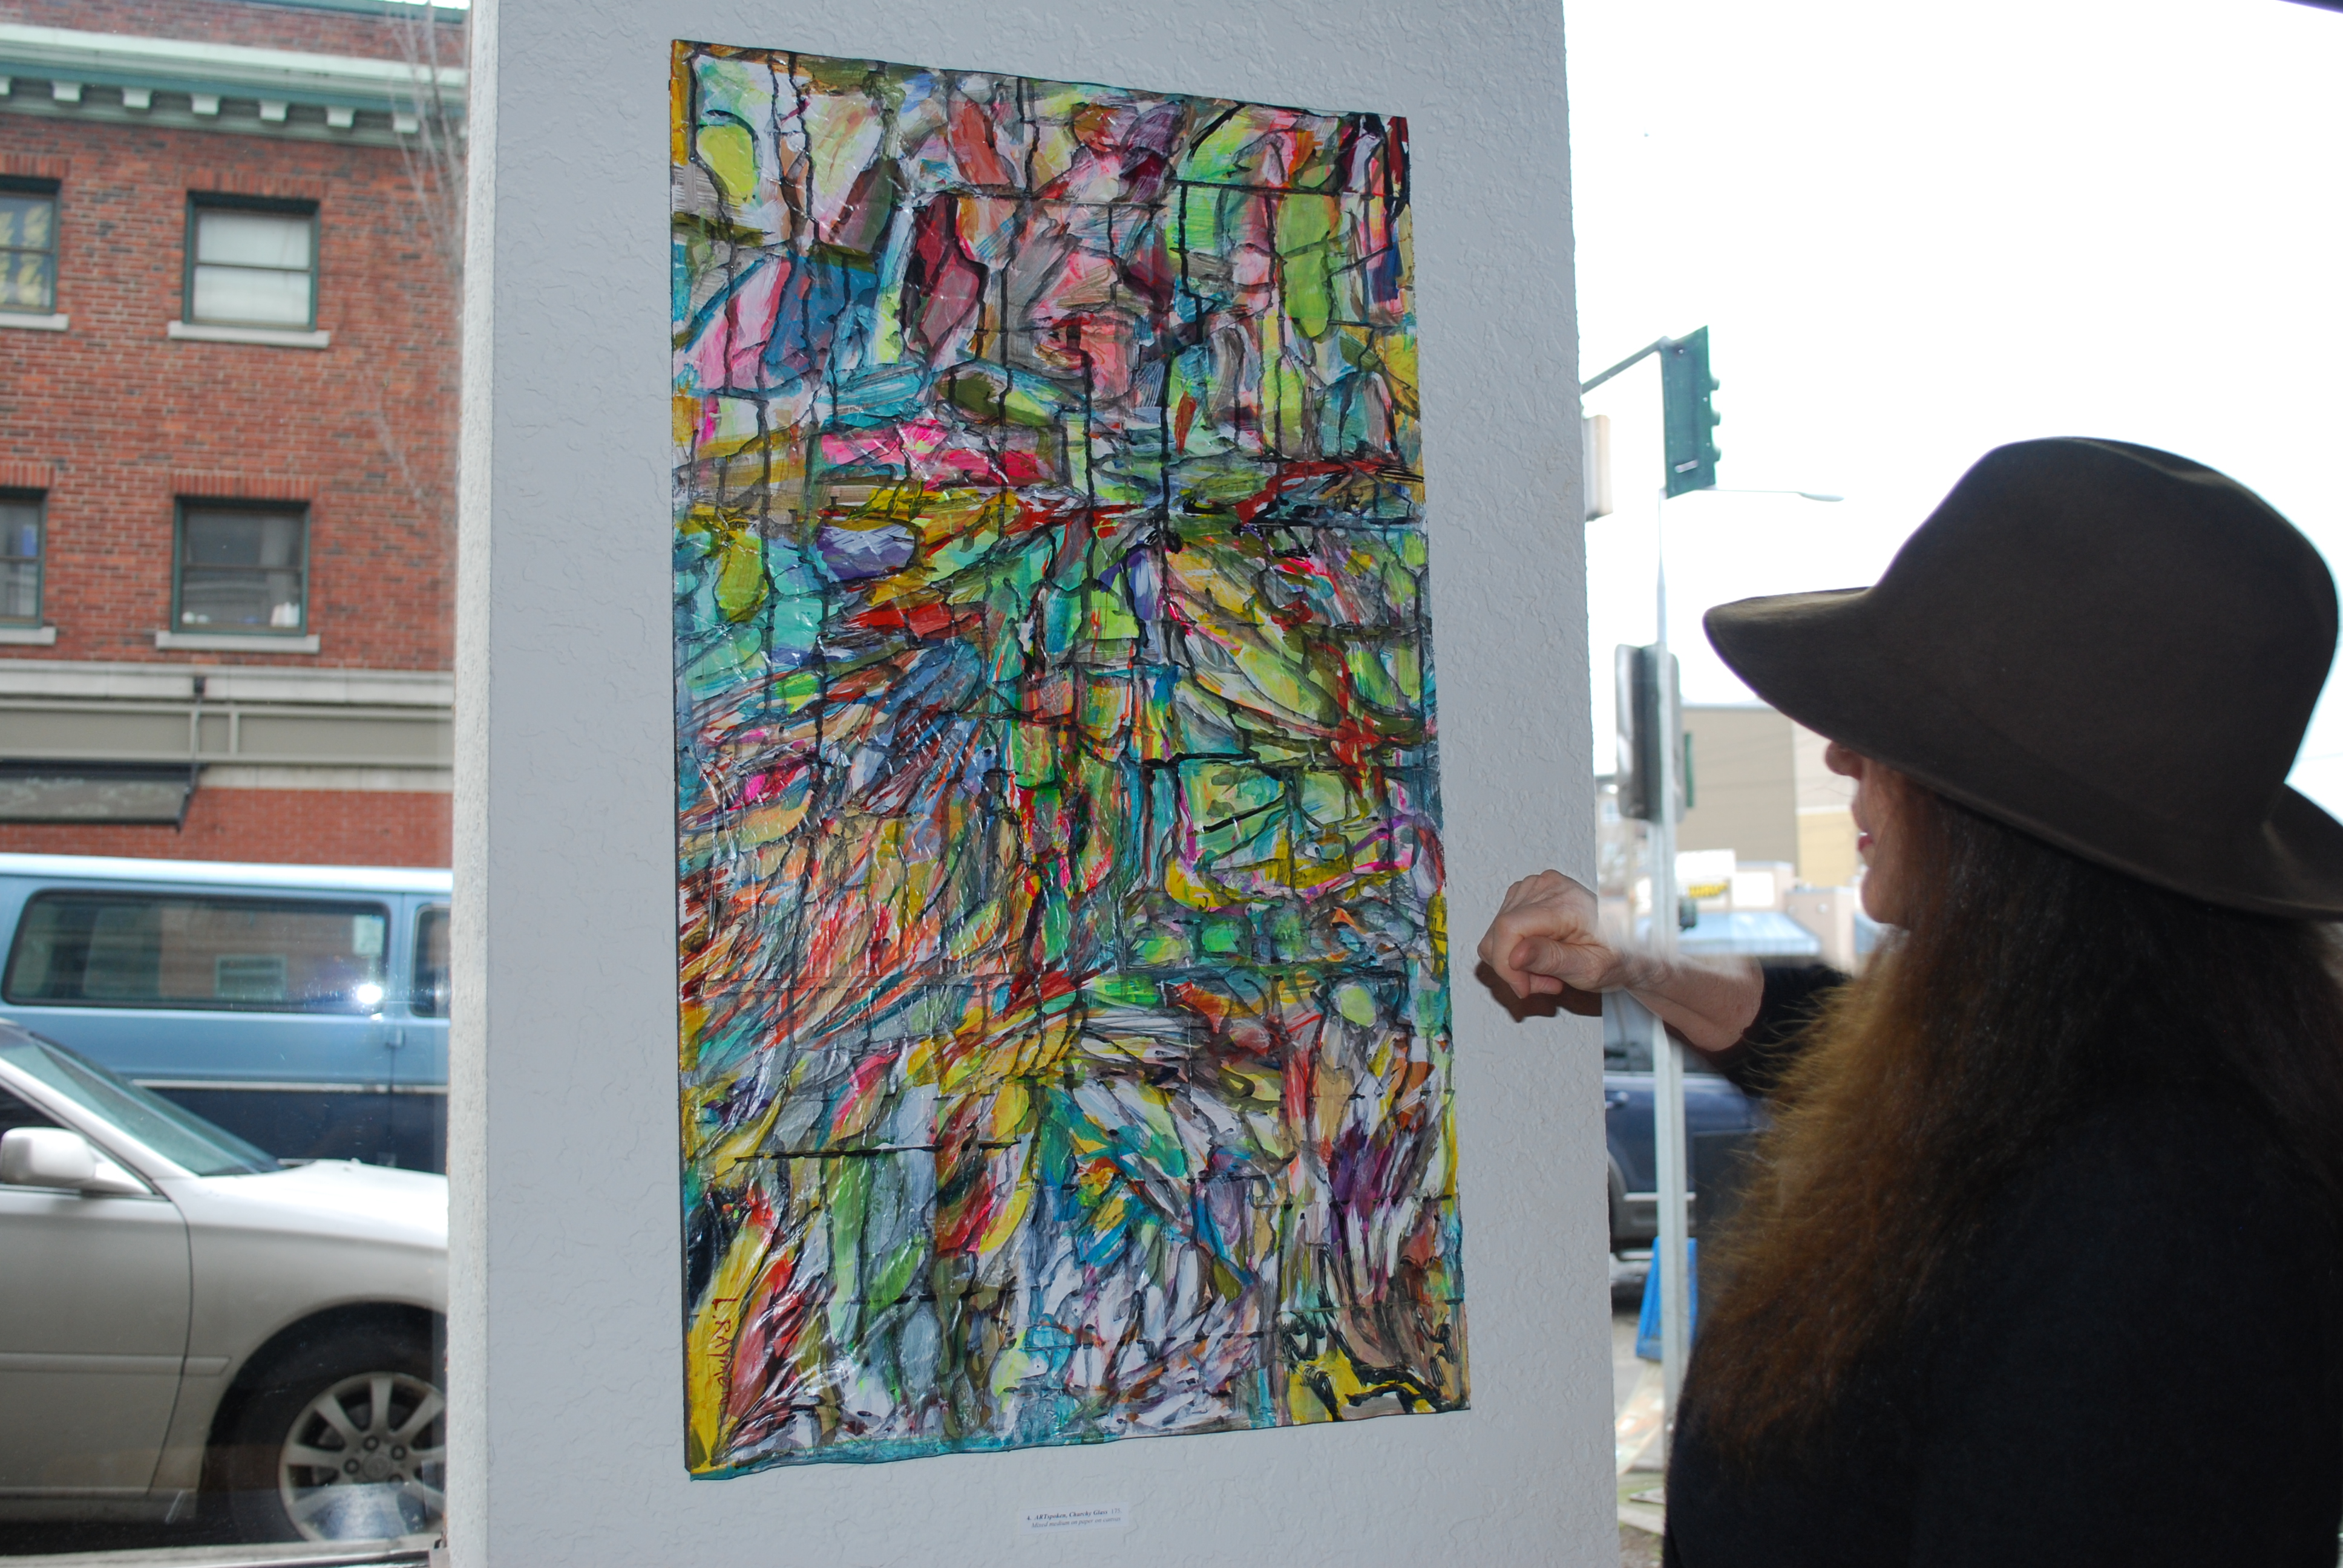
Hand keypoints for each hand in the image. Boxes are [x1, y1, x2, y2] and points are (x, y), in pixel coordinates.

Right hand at [1477, 870, 1628, 1003]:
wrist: (1628, 945)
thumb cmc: (1616, 955)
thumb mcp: (1590, 968)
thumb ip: (1551, 960)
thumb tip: (1515, 954)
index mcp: (1566, 902)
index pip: (1509, 927)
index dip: (1506, 964)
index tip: (1523, 988)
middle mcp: (1547, 887)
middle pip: (1499, 932)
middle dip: (1514, 968)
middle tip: (1544, 983)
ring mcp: (1535, 887)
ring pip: (1496, 932)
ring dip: (1515, 961)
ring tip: (1548, 970)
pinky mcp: (1527, 894)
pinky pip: (1501, 926)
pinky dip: (1515, 949)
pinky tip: (1540, 956)